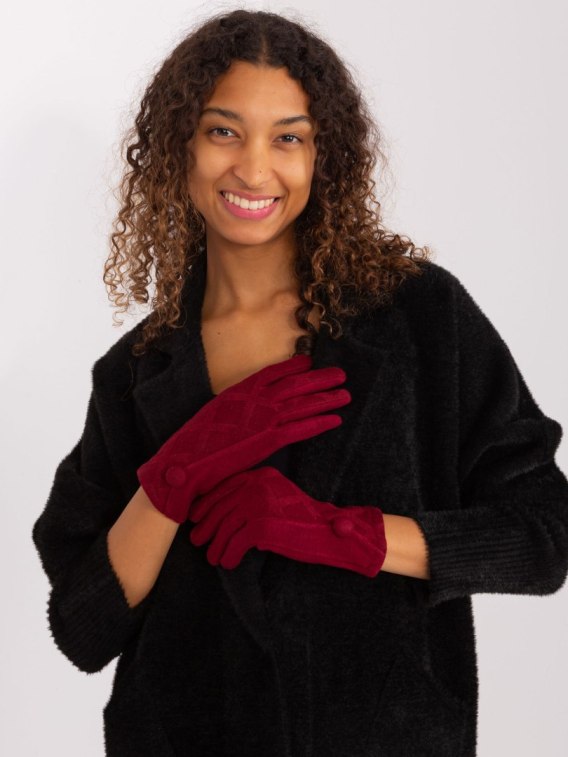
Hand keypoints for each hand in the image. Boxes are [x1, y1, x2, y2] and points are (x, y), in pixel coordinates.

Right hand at [137, 354, 350, 522]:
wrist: (185, 461)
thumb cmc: (195, 443)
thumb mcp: (215, 415)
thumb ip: (235, 409)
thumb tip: (247, 411)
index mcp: (239, 391)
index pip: (272, 373)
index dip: (294, 367)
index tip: (309, 363)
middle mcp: (255, 400)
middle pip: (294, 385)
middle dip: (319, 379)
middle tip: (340, 374)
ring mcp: (263, 419)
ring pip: (302, 404)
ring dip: (326, 398)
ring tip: (346, 394)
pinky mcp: (269, 440)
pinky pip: (301, 428)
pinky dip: (320, 422)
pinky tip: (335, 419)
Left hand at [188, 466, 386, 576]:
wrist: (329, 532)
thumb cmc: (302, 520)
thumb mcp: (275, 499)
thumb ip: (250, 499)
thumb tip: (217, 515)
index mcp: (261, 475)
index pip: (224, 486)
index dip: (206, 503)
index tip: (196, 518)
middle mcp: (258, 484)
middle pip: (220, 506)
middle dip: (206, 525)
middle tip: (198, 541)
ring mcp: (259, 504)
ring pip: (224, 527)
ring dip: (216, 545)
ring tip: (214, 558)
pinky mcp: (262, 526)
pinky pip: (234, 544)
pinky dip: (229, 555)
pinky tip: (230, 563)